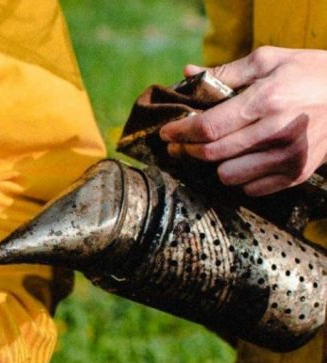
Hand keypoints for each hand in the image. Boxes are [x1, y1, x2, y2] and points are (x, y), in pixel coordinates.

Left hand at [160, 47, 326, 195]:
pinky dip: (239, 176)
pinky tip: (241, 160)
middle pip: (213, 154)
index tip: (167, 133)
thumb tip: (188, 74)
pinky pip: (251, 188)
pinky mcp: (297, 173)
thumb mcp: (269, 61)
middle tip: (178, 145)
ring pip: (228, 175)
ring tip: (215, 151)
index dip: (181, 133)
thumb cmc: (309, 72)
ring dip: (214, 165)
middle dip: (188, 150)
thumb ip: (226, 72)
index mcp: (267, 100)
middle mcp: (278, 131)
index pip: (209, 127)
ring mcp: (289, 156)